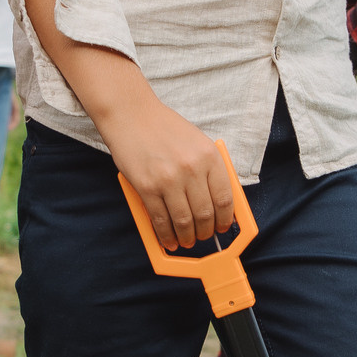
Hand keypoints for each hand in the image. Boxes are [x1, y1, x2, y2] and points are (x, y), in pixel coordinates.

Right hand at [98, 97, 233, 249]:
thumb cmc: (165, 128)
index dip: (225, 219)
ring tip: (186, 242)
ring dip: (186, 237)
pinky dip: (165, 235)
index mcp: (210, 156)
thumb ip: (209, 169)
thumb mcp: (197, 142)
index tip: (223, 227)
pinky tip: (168, 241)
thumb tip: (218, 202)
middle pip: (205, 214)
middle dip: (206, 232)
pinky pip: (160, 219)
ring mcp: (169, 180)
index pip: (224, 198)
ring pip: (184, 221)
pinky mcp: (147, 187)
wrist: (132, 114)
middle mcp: (192, 169)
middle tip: (203, 237)